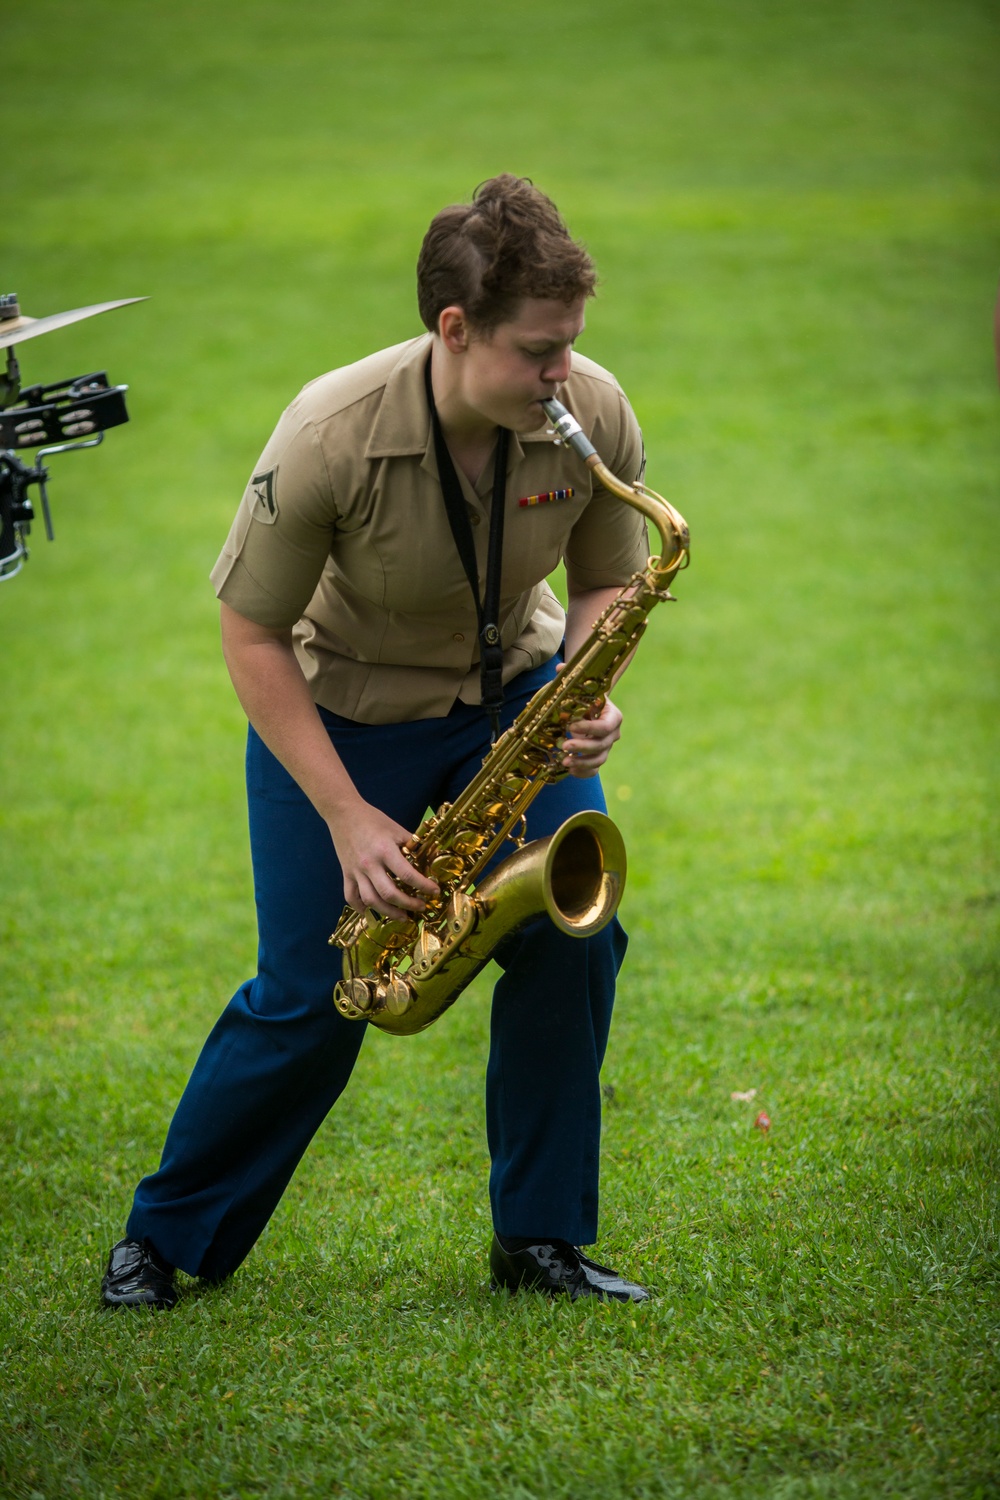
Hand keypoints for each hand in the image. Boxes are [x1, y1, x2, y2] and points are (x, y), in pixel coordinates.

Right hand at [327, 799, 438, 919]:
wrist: (343, 813)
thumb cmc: (373, 819)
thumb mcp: (396, 829)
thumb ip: (411, 845)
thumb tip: (428, 859)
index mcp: (385, 851)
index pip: (407, 874)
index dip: (423, 886)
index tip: (435, 891)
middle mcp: (370, 864)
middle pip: (389, 893)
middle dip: (408, 904)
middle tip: (421, 907)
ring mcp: (356, 871)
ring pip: (371, 900)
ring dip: (388, 912)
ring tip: (402, 917)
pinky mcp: (346, 874)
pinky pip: (351, 897)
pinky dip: (361, 908)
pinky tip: (372, 912)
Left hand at [560, 694, 622, 777]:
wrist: (590, 707)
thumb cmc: (586, 698)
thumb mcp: (584, 695)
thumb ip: (577, 697)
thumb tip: (560, 700)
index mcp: (613, 717)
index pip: (605, 727)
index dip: (588, 728)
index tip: (570, 726)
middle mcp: (613, 734)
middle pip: (601, 745)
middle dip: (582, 747)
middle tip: (563, 746)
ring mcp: (607, 747)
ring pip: (599, 760)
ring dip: (582, 763)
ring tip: (564, 761)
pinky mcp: (598, 757)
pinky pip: (594, 770)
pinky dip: (583, 772)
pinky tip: (570, 771)